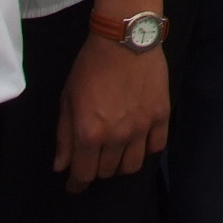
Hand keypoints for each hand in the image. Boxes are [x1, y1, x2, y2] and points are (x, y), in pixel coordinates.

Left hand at [54, 33, 168, 191]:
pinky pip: (156, 146)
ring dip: (121, 164)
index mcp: (89, 133)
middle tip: (94, 158)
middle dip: (96, 170)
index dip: (76, 184)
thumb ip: (64, 136)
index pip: (83, 174)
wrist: (124, 38)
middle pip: (107, 171)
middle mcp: (116, 136)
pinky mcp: (161, 115)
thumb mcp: (68, 99)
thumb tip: (61, 166)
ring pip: (132, 165)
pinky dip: (146, 150)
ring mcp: (142, 127)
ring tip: (116, 153)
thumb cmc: (90, 66)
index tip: (74, 184)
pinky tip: (139, 142)